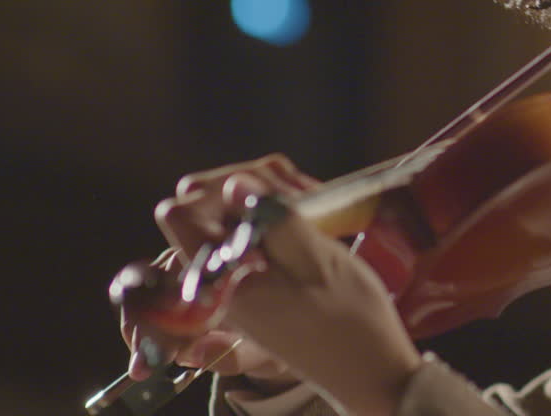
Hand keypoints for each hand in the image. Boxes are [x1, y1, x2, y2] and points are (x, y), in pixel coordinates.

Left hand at [147, 154, 422, 414]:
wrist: (369, 368)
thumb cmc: (349, 319)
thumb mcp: (319, 263)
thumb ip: (275, 221)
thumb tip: (235, 183)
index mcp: (223, 278)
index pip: (181, 214)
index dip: (217, 187)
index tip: (265, 190)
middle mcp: (221, 278)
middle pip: (201, 208)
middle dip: (247, 186)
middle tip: (300, 192)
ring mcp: (239, 277)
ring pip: (229, 214)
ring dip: (268, 198)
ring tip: (315, 203)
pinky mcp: (259, 276)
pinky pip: (251, 232)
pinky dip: (278, 216)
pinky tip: (314, 216)